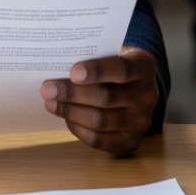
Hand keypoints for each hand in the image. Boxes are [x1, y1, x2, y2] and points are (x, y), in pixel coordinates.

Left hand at [41, 46, 159, 155]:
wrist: (135, 90)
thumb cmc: (114, 67)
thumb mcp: (111, 53)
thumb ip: (93, 56)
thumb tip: (59, 65)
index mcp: (144, 66)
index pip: (122, 69)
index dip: (97, 71)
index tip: (72, 72)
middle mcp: (147, 95)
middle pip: (106, 97)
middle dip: (72, 93)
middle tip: (47, 88)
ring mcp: (140, 121)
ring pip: (100, 120)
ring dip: (70, 111)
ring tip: (50, 102)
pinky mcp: (129, 141)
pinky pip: (98, 139)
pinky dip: (77, 128)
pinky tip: (65, 116)